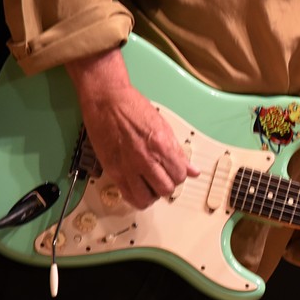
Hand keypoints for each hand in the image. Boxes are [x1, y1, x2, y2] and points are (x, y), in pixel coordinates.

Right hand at [66, 48, 199, 208]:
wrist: (107, 101)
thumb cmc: (133, 107)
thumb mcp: (163, 125)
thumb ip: (177, 151)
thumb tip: (192, 169)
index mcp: (161, 145)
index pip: (180, 175)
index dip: (179, 174)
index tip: (175, 171)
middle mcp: (145, 159)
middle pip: (165, 189)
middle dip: (167, 185)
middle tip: (163, 177)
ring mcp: (128, 167)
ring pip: (147, 198)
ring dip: (151, 193)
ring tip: (150, 184)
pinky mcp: (113, 171)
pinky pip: (127, 195)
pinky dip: (135, 197)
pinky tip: (138, 187)